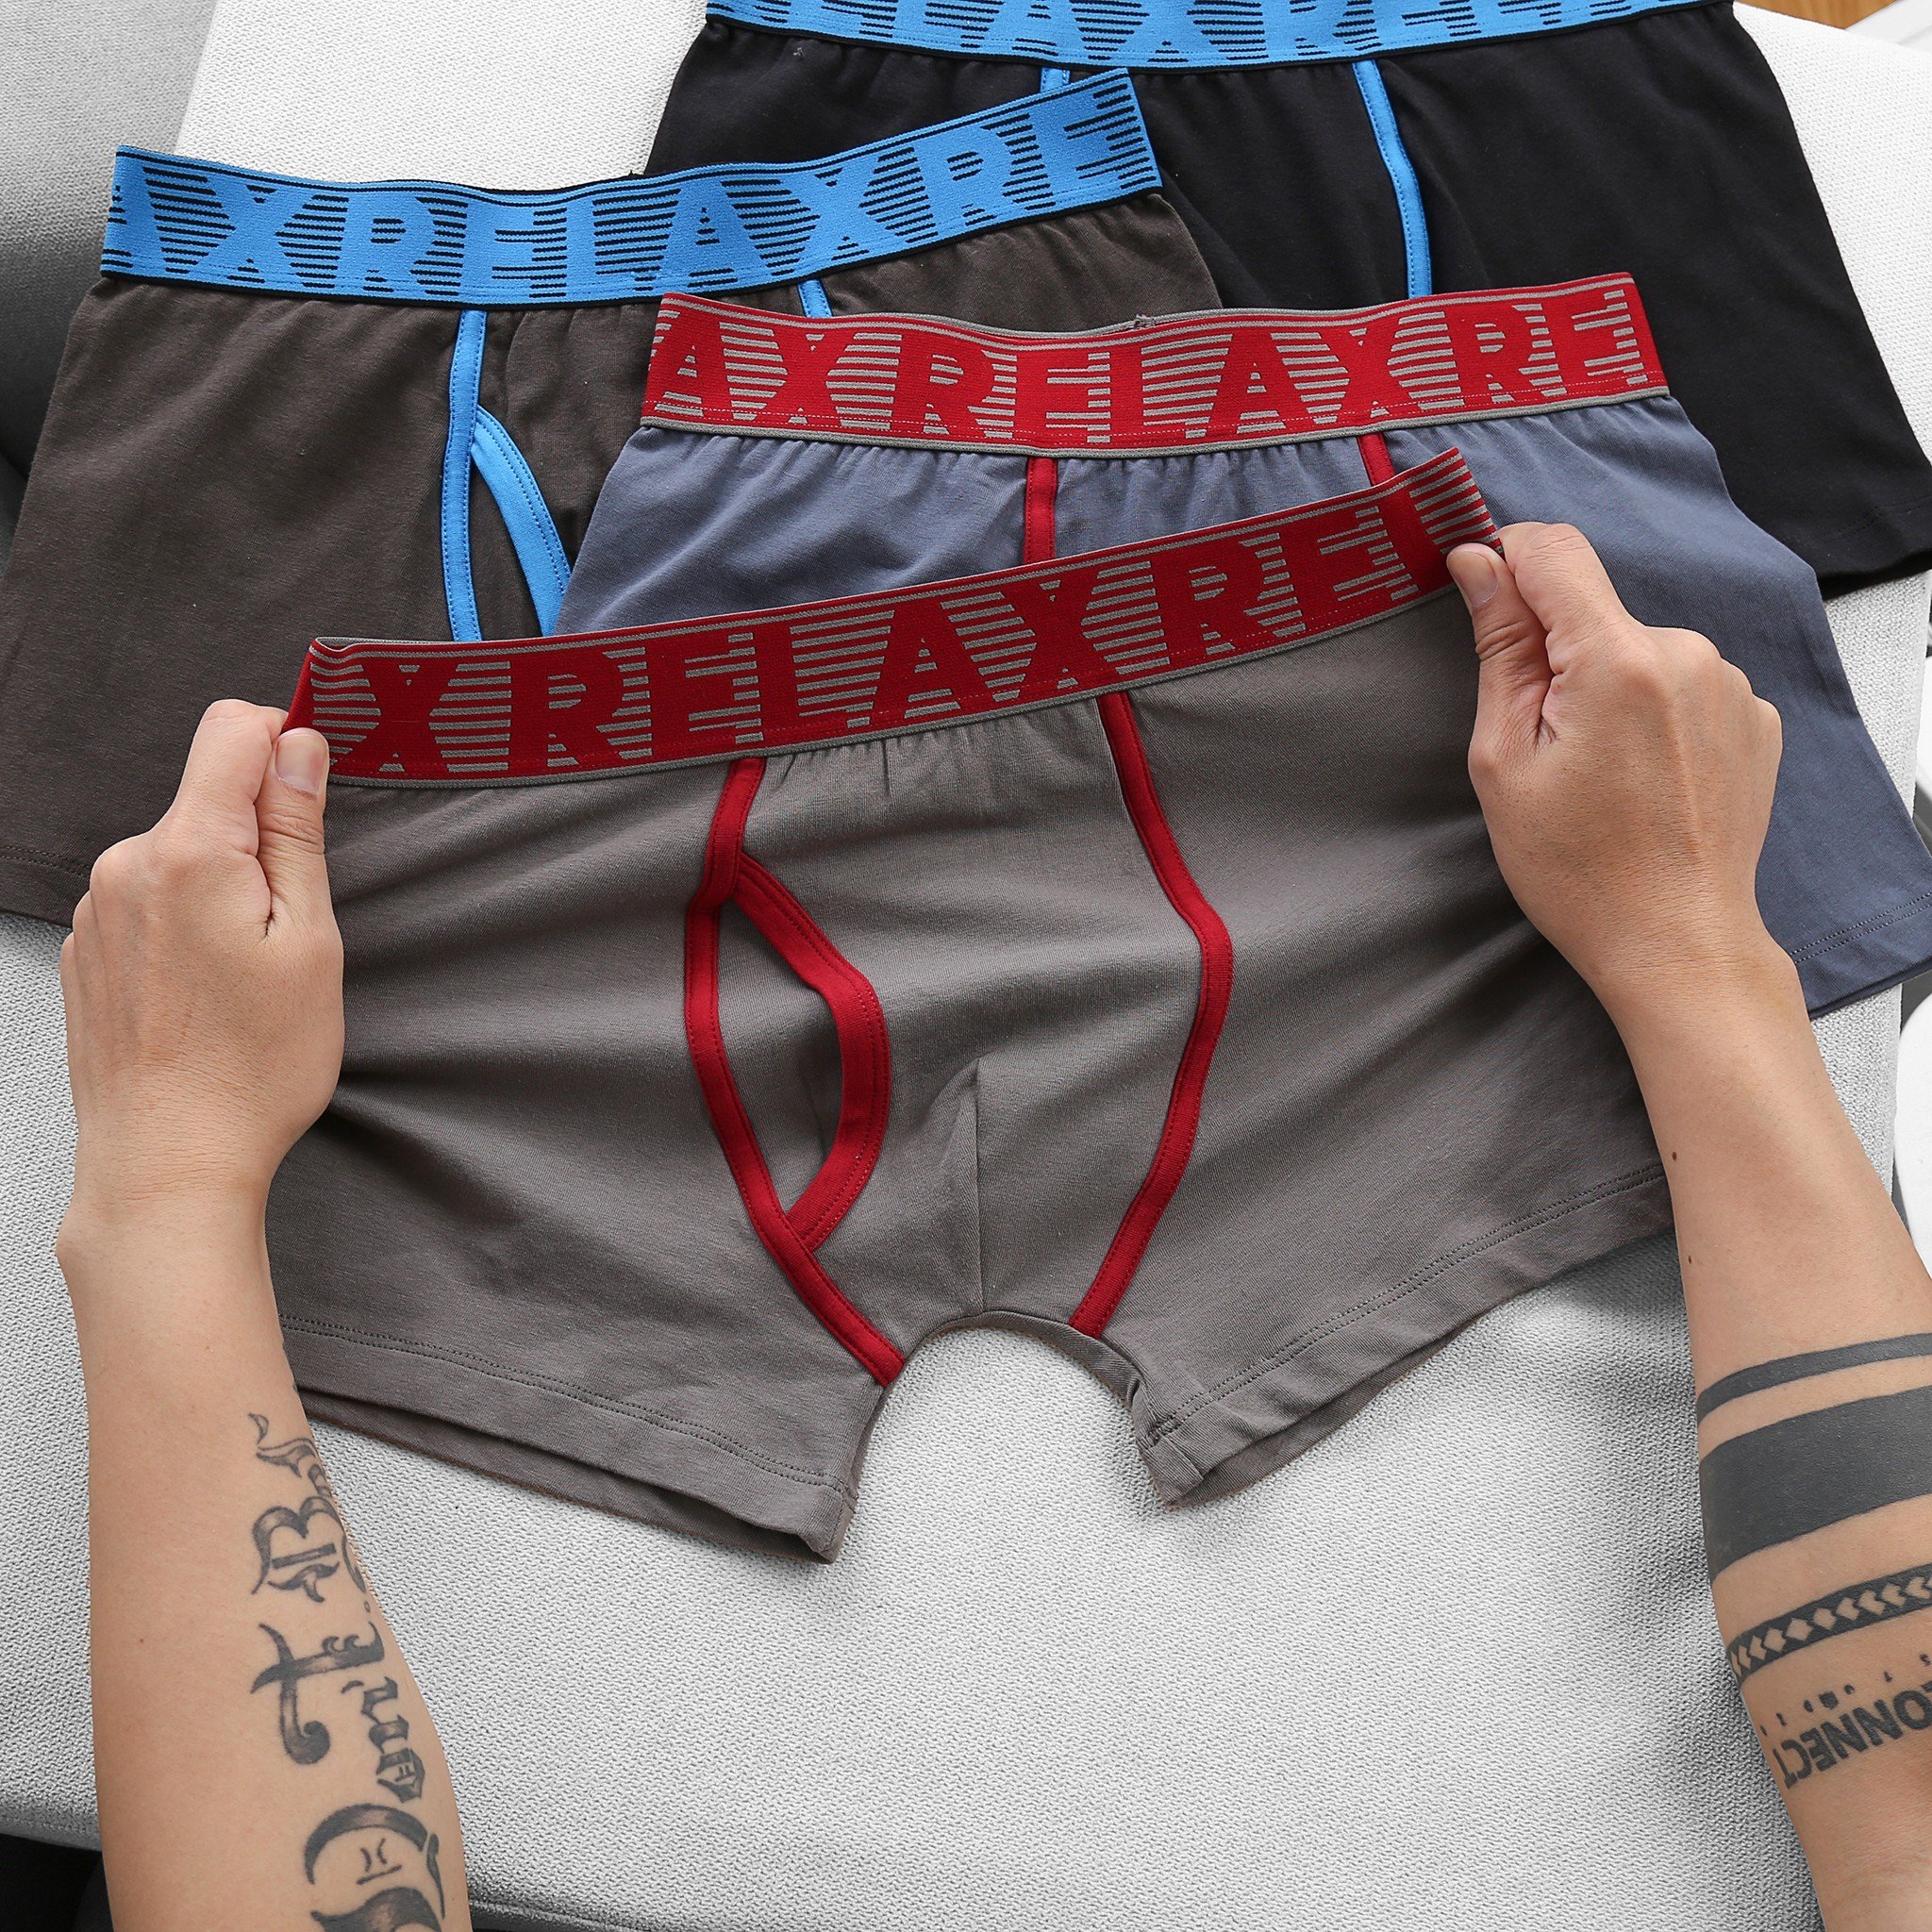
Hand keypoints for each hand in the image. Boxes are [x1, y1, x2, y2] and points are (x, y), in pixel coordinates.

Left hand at [59, 702, 342, 1235]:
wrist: (168, 1162)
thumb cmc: (251, 1070)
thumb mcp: (309, 941)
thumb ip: (297, 832)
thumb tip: (300, 748)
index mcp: (189, 853)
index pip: (232, 730)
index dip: (285, 740)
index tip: (314, 784)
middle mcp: (127, 867)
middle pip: (208, 798)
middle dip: (260, 837)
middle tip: (293, 925)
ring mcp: (97, 910)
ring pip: (180, 853)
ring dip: (222, 887)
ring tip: (247, 972)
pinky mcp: (87, 949)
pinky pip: (149, 901)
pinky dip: (187, 926)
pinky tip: (208, 992)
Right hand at [1450, 523, 1787, 1018]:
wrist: (1676, 943)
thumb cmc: (1578, 870)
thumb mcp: (1505, 759)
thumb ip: (1499, 648)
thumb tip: (1481, 563)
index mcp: (1617, 660)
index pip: (1553, 551)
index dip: (1506, 560)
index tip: (1481, 596)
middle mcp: (1687, 654)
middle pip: (1595, 612)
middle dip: (1557, 657)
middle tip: (1544, 745)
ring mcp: (1729, 685)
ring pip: (1638, 651)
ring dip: (1607, 688)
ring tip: (1599, 773)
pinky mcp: (1753, 717)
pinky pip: (1682, 686)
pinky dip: (1652, 715)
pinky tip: (1642, 779)